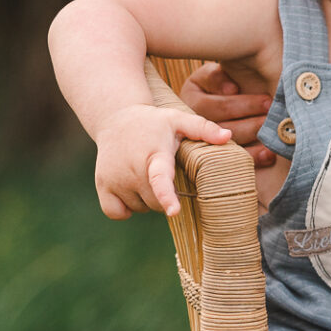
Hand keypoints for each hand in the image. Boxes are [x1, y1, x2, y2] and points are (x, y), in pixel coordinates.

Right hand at [94, 103, 231, 219]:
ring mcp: (114, 179)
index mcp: (154, 155)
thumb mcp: (178, 120)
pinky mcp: (102, 186)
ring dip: (146, 201)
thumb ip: (203, 128)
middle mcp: (132, 169)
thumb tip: (228, 136)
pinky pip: (116, 212)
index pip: (159, 179)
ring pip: (139, 208)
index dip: (167, 196)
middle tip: (163, 174)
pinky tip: (131, 192)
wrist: (116, 118)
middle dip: (164, 197)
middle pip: (155, 203)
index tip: (173, 210)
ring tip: (145, 176)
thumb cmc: (153, 123)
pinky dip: (125, 209)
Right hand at [181, 61, 275, 168]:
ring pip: (230, 145)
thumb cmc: (222, 80)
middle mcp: (194, 123)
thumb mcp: (214, 72)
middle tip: (274, 113)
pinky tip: (270, 154)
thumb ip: (218, 76)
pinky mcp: (219, 156)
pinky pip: (236, 160)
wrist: (224, 97)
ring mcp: (206, 142)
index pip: (216, 106)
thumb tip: (232, 89)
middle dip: (252, 120)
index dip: (241, 105)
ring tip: (275, 131)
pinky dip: (255, 157)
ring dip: (255, 138)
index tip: (266, 102)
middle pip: (223, 127)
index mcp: (191, 98)